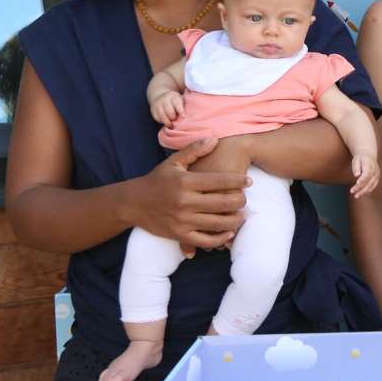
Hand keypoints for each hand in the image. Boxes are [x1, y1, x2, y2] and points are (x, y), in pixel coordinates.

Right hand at [127, 138, 248, 250]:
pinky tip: (229, 231)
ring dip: (235, 220)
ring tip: (242, 215)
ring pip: (218, 224)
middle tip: (246, 199)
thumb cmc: (157, 180)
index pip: (219, 181)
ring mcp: (182, 220)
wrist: (132, 203)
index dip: (238, 181)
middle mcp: (184, 202)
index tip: (249, 181)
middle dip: (240, 201)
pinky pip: (206, 241)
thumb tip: (215, 139)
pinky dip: (221, 238)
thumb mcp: (173, 162)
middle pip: (223, 203)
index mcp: (185, 182)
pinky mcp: (179, 235)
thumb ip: (194, 150)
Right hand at [151, 92, 184, 125]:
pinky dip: (162, 122)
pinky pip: (158, 119)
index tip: (183, 116)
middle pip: (169, 111)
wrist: (160, 95)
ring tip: (171, 125)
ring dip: (168, 122)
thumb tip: (186, 117)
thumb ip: (184, 106)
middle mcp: (165, 99)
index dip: (180, 111)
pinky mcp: (153, 110)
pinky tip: (166, 121)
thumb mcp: (180, 99)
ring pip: (163, 116)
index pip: (177, 104)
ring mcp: (158, 104)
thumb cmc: (175, 101)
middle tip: (176, 120)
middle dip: (174, 117)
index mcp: (174, 96)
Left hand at [349, 154, 379, 197]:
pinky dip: (367, 190)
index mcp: (370, 165)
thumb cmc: (360, 158)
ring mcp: (377, 175)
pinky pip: (373, 186)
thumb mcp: (356, 160)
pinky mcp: (377, 179)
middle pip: (368, 181)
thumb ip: (356, 167)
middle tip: (352, 191)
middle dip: (360, 188)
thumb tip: (356, 175)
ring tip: (356, 196)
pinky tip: (361, 193)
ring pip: (371, 185)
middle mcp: (375, 171)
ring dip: (363, 191)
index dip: (362, 179)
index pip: (367, 174)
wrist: (369, 155)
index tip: (357, 183)